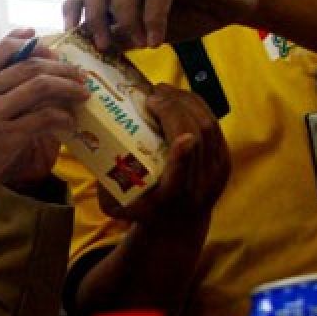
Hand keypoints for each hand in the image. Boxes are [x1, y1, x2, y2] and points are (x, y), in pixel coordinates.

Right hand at [0, 31, 87, 226]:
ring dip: (68, 88)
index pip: (5, 49)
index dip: (34, 44)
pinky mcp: (5, 138)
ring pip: (41, 87)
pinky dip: (63, 118)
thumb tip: (18, 65)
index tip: (51, 48)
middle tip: (78, 75)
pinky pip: (44, 119)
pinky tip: (69, 123)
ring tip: (82, 94)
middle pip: (31, 66)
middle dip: (62, 68)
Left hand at [63, 0, 258, 51]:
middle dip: (96, 15)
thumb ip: (124, 33)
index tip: (72, 33)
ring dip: (126, 18)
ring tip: (136, 44)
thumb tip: (93, 45)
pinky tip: (156, 40)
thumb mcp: (150, 29)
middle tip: (102, 46)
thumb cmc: (195, 12)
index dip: (74, 4)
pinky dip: (153, 18)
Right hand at [97, 82, 229, 222]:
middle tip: (152, 96)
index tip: (180, 138)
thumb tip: (92, 155)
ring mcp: (216, 172)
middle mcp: (198, 186)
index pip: (181, 179)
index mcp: (171, 199)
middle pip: (195, 140)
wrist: (179, 224)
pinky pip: (213, 125)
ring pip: (207, 127)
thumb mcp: (118, 207)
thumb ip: (104, 188)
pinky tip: (179, 98)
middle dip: (174, 111)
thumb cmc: (143, 209)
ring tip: (163, 91)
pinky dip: (196, 106)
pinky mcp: (224, 160)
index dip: (182, 157)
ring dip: (185, 102)